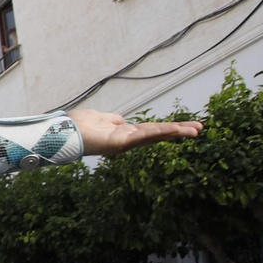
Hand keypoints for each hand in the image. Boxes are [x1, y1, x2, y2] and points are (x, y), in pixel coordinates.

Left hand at [70, 110, 201, 155]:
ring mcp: (123, 142)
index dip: (169, 128)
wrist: (62, 132)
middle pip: (157, 134)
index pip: (152, 130)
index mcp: (124, 133)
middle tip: (200, 128)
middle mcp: (126, 140)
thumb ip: (113, 120)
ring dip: (173, 132)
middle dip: (178, 131)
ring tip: (193, 130)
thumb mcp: (100, 119)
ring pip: (153, 135)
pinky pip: (140, 136)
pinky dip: (156, 132)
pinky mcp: (117, 143)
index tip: (188, 126)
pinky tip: (171, 130)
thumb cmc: (78, 126)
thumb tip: (121, 120)